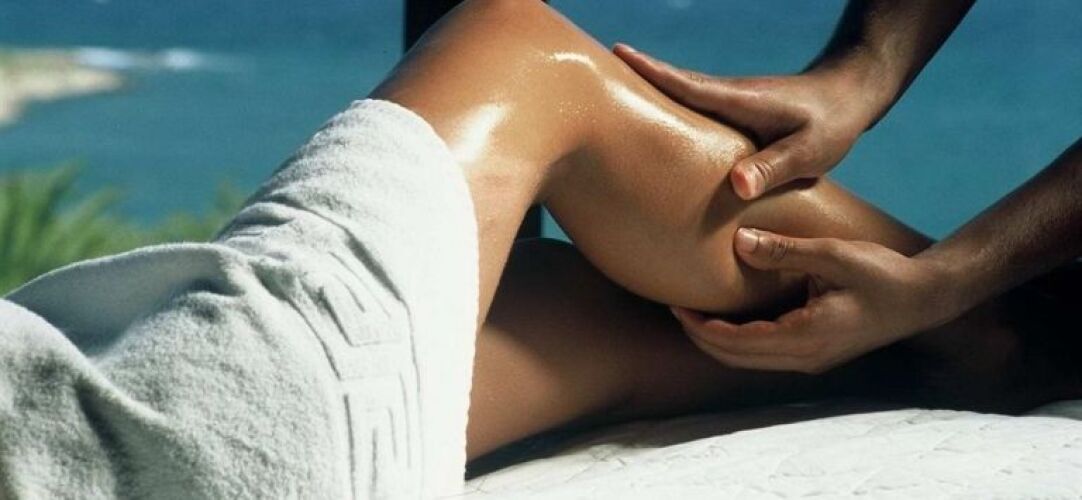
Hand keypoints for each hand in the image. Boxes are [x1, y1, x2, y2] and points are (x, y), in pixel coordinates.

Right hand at [614, 44, 886, 199]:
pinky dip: (663, 104)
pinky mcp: (729, 112)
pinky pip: (689, 107)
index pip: (688, 85)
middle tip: (589, 69)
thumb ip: (775, 167)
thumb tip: (736, 186)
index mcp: (740, 101)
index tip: (617, 56)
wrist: (849, 97)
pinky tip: (647, 120)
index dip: (652, 73)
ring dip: (643, 90)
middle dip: (632, 76)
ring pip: (678, 95)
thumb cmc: (832, 124)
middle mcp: (727, 96)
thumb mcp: (811, 152)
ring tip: (603, 96)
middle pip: (670, 84)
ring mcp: (726, 102)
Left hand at [672, 228, 958, 373]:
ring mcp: (809, 360)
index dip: (700, 325)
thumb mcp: (832, 254)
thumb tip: (738, 243)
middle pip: (734, 358)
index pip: (735, 342)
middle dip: (699, 334)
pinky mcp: (814, 354)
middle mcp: (803, 358)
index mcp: (804, 338)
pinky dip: (738, 339)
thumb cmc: (883, 273)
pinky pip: (763, 354)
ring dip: (716, 339)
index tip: (674, 302)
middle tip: (672, 305)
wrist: (924, 299)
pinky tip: (727, 315)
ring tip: (691, 310)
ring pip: (747, 360)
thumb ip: (784, 250)